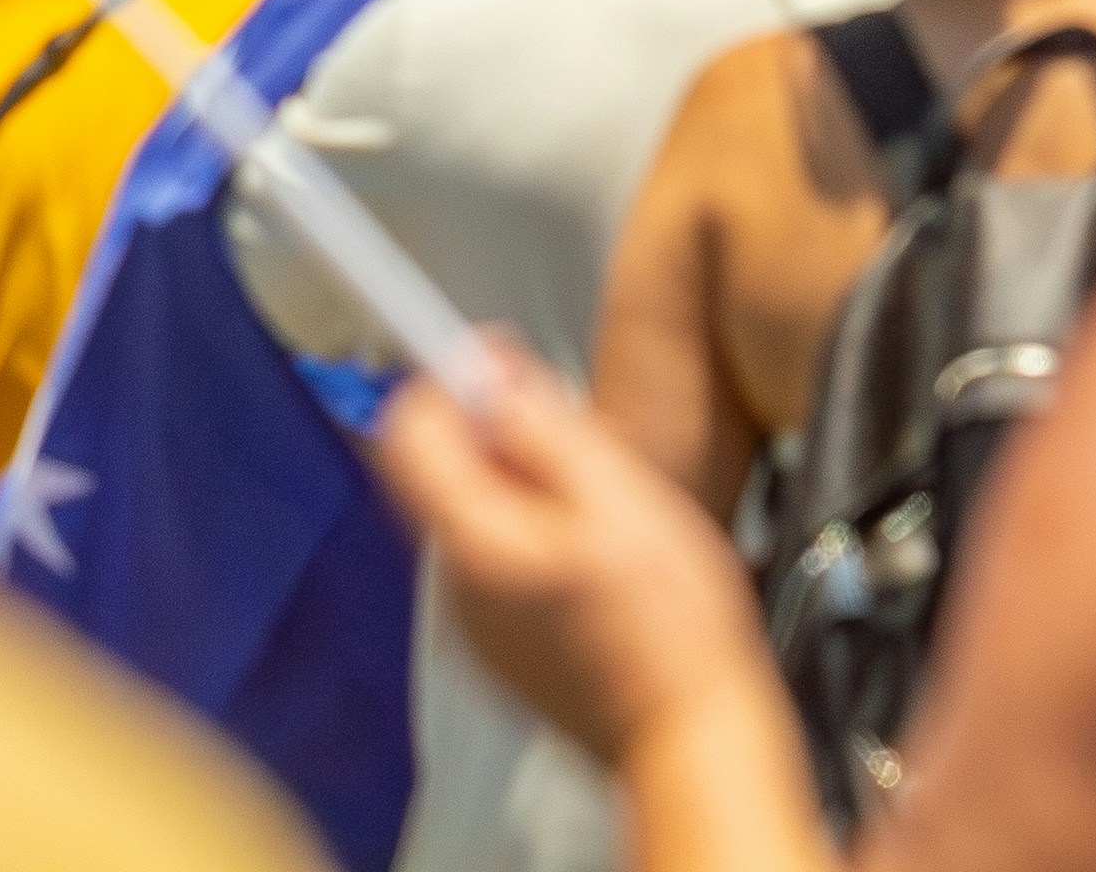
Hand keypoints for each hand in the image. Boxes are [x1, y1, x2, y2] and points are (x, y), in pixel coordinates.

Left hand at [366, 350, 790, 777]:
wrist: (689, 734)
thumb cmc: (669, 629)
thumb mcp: (619, 496)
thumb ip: (544, 430)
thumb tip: (489, 376)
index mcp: (475, 543)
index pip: (406, 431)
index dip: (447, 379)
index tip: (500, 361)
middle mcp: (458, 587)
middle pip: (440, 472)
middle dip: (497, 436)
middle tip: (578, 438)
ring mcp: (477, 625)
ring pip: (475, 516)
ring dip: (524, 488)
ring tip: (605, 507)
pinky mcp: (505, 648)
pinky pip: (500, 564)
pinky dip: (537, 538)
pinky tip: (602, 557)